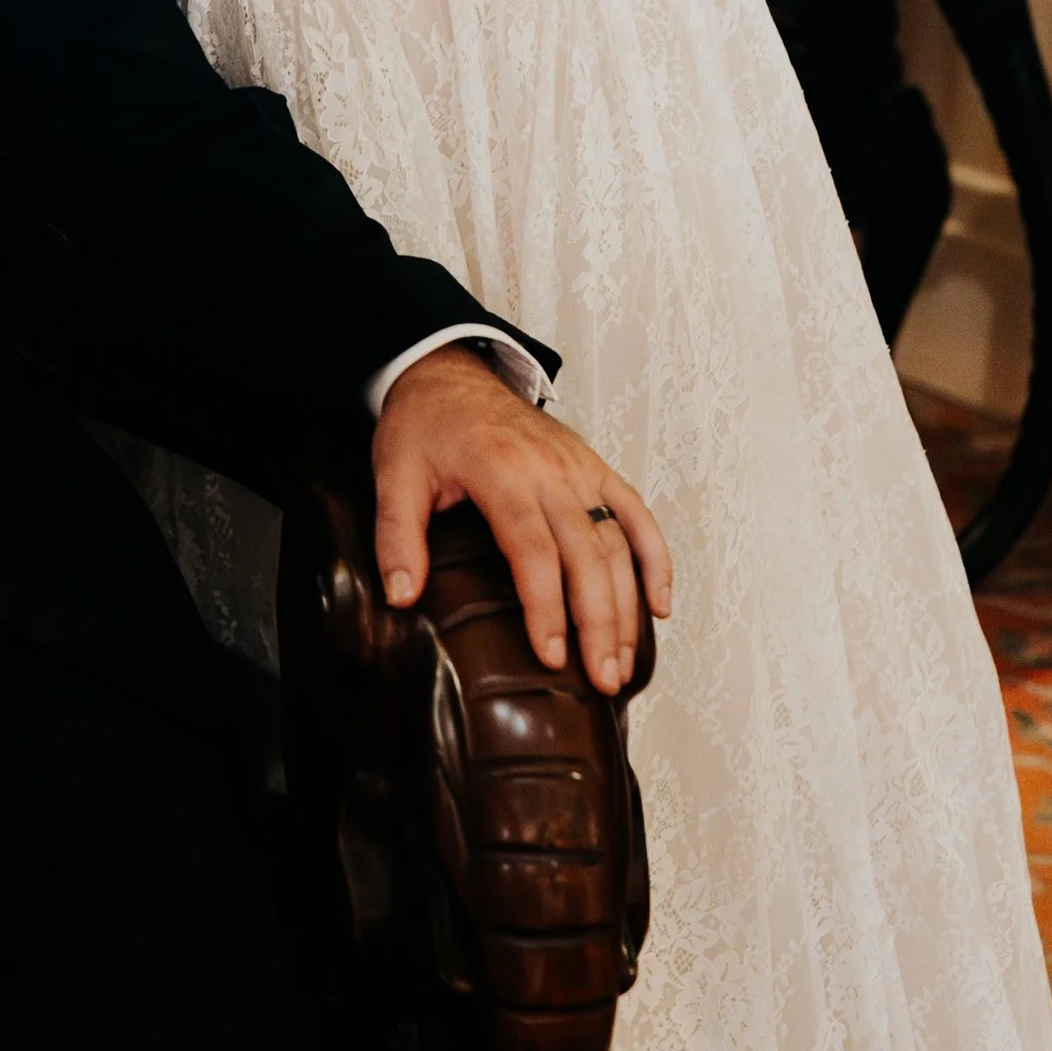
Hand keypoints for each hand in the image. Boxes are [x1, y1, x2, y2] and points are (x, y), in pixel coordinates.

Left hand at [371, 343, 671, 694]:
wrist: (449, 371)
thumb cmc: (423, 426)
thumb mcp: (393, 474)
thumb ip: (396, 536)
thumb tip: (401, 597)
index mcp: (501, 470)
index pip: (533, 549)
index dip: (547, 606)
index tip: (551, 656)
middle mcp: (550, 470)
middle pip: (588, 553)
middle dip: (599, 622)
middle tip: (601, 679)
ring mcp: (579, 468)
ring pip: (617, 542)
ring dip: (627, 606)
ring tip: (623, 665)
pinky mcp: (594, 468)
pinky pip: (636, 515)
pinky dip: (655, 559)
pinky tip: (658, 606)